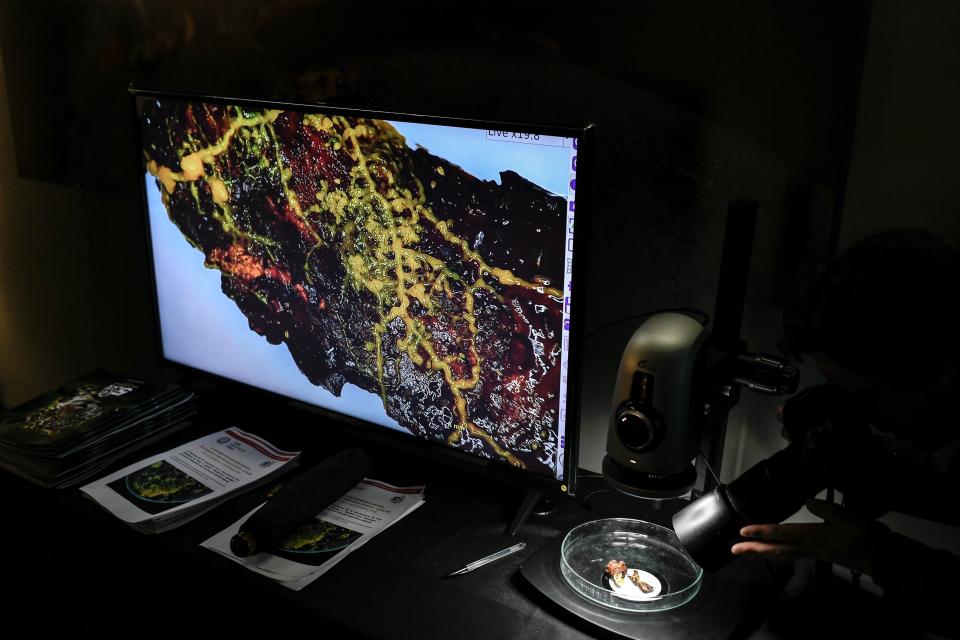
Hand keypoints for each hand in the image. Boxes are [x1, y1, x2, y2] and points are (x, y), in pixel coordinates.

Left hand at [730, 499, 888, 575]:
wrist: (883, 558)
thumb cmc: (866, 536)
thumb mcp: (849, 518)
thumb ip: (827, 509)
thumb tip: (807, 502)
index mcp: (814, 537)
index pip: (782, 533)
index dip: (762, 532)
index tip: (743, 531)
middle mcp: (809, 548)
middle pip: (777, 549)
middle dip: (754, 549)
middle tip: (733, 549)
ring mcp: (813, 553)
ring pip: (782, 553)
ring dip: (763, 552)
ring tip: (745, 551)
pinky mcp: (818, 555)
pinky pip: (792, 554)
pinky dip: (777, 552)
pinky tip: (772, 550)